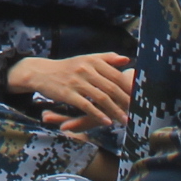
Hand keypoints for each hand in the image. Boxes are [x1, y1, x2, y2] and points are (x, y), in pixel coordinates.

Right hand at [8, 52, 133, 129]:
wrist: (41, 72)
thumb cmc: (67, 67)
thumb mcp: (86, 59)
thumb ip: (106, 59)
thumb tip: (126, 59)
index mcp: (92, 61)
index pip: (115, 75)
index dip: (128, 87)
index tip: (139, 97)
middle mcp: (86, 69)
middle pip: (111, 87)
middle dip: (125, 101)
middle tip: (136, 112)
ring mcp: (77, 81)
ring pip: (101, 98)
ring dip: (115, 111)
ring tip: (125, 120)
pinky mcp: (68, 93)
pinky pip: (86, 105)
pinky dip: (98, 114)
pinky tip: (107, 122)